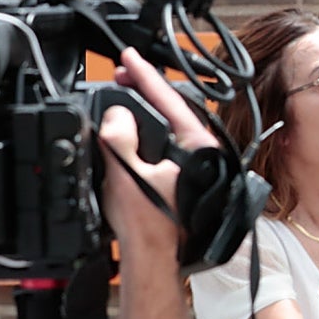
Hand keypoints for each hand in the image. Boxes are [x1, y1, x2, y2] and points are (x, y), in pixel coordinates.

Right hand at [98, 48, 217, 248]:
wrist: (154, 260)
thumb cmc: (148, 225)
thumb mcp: (126, 173)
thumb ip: (119, 137)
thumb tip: (116, 114)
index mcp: (198, 147)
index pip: (170, 100)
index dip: (146, 76)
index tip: (130, 58)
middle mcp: (202, 154)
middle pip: (172, 110)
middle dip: (145, 90)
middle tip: (121, 74)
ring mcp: (195, 168)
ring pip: (169, 127)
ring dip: (145, 110)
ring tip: (123, 94)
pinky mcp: (185, 179)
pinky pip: (165, 145)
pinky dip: (147, 131)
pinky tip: (131, 128)